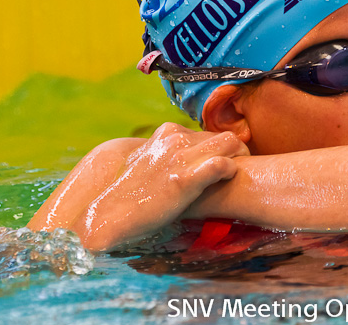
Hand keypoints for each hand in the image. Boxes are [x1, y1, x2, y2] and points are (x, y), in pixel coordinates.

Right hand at [70, 123, 247, 250]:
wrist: (107, 215)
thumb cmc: (127, 194)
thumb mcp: (144, 164)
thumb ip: (162, 155)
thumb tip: (171, 159)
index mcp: (166, 134)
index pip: (207, 133)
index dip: (219, 150)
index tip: (223, 165)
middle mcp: (175, 140)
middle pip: (225, 136)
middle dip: (237, 153)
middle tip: (238, 172)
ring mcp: (181, 158)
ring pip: (231, 143)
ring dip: (240, 159)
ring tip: (235, 178)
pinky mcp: (185, 179)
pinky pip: (222, 165)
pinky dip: (230, 173)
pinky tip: (224, 184)